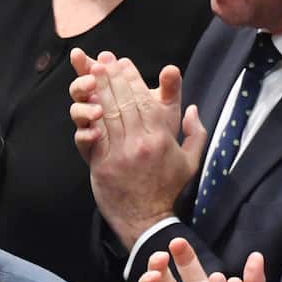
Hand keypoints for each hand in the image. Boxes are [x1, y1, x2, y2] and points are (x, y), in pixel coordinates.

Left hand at [69, 51, 205, 248]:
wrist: (148, 220)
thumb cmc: (169, 191)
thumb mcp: (191, 161)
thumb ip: (196, 132)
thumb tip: (193, 109)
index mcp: (163, 138)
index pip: (146, 100)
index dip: (133, 79)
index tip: (124, 64)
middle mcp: (142, 142)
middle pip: (125, 102)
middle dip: (113, 79)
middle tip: (103, 61)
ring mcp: (121, 154)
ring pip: (109, 115)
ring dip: (99, 92)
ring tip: (92, 73)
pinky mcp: (103, 166)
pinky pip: (95, 136)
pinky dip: (89, 118)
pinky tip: (85, 105)